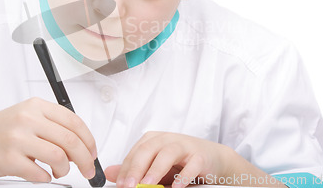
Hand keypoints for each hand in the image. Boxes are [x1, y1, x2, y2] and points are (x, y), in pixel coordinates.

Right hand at [0, 97, 97, 181]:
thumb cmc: (1, 130)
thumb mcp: (28, 116)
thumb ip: (52, 125)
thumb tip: (82, 145)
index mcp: (36, 106)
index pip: (74, 121)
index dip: (89, 140)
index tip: (92, 152)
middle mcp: (27, 118)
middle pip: (70, 140)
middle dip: (85, 159)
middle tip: (87, 169)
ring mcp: (17, 138)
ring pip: (58, 157)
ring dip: (64, 170)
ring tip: (58, 171)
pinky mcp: (8, 159)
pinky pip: (39, 173)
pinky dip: (45, 178)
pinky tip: (41, 174)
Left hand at [104, 131, 228, 187]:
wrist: (213, 159)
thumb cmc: (182, 161)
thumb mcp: (155, 166)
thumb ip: (134, 169)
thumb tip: (109, 172)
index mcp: (153, 140)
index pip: (135, 153)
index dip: (125, 169)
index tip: (120, 185)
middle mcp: (167, 139)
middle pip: (148, 150)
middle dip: (136, 169)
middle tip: (128, 186)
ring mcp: (185, 146)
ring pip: (167, 153)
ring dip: (155, 170)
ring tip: (147, 184)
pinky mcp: (200, 156)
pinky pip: (191, 165)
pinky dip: (183, 176)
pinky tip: (176, 187)